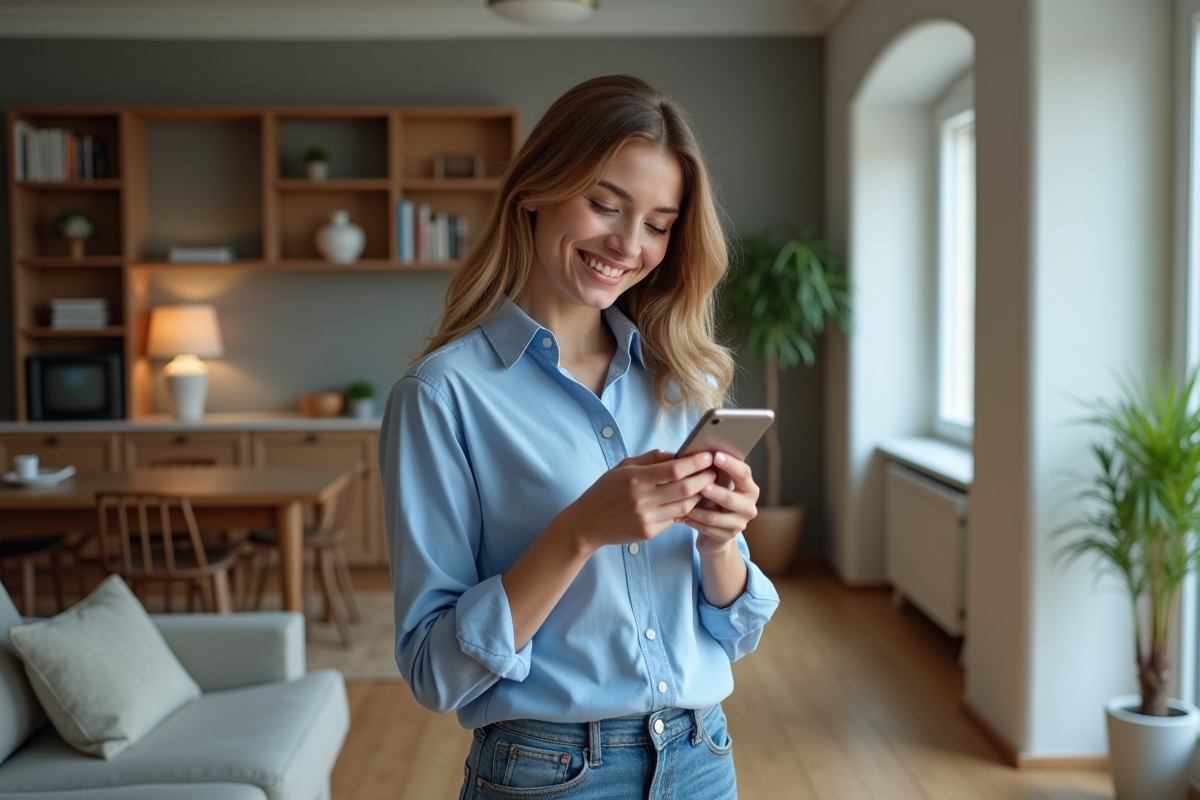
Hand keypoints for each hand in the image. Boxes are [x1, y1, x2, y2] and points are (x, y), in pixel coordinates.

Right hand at [559, 449, 717, 553]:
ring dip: (700, 495)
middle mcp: (642, 499)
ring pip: (685, 506)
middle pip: (685, 488)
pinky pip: (675, 519)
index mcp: (635, 478)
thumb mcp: (622, 467)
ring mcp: (646, 518)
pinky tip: (692, 500)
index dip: (695, 462)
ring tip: (708, 485)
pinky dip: (686, 509)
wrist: (587, 523)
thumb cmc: (604, 491)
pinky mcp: (649, 532)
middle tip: (715, 470)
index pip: (674, 469)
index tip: (707, 455)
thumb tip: (675, 454)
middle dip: (705, 478)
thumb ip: (649, 459)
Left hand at [680, 452, 758, 555]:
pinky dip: (692, 522)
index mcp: (749, 487)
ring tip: (682, 503)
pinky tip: (679, 517)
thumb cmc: (714, 498)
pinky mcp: (728, 537)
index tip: (715, 456)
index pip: (744, 473)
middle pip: (731, 498)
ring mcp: (740, 523)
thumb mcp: (716, 484)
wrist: (716, 530)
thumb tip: (697, 452)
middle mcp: (749, 506)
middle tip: (700, 485)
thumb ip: (713, 471)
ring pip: (715, 517)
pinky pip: (707, 529)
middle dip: (714, 491)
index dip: (730, 464)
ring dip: (697, 510)